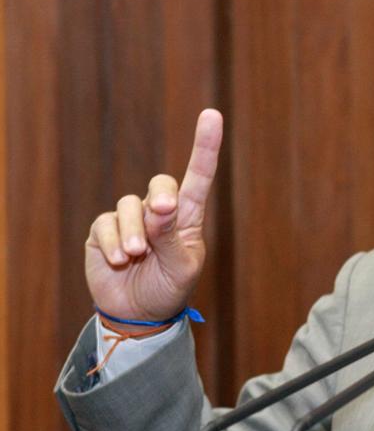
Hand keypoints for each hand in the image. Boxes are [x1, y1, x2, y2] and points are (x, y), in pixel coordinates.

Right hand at [85, 109, 222, 331]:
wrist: (139, 314)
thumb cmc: (169, 288)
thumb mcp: (180, 267)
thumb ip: (171, 238)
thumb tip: (159, 206)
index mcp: (188, 216)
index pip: (199, 176)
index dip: (205, 146)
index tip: (212, 115)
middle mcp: (160, 211)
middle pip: (161, 184)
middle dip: (160, 198)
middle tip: (162, 216)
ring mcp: (131, 219)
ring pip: (129, 206)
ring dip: (133, 231)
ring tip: (134, 256)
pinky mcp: (104, 231)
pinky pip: (106, 224)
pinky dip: (112, 242)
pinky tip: (118, 261)